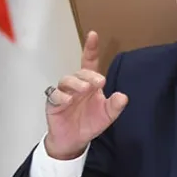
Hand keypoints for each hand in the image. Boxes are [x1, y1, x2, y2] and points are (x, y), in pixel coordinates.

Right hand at [44, 31, 128, 159]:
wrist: (74, 141)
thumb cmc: (89, 123)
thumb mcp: (107, 116)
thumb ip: (115, 106)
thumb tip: (123, 97)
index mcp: (90, 84)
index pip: (90, 63)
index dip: (91, 49)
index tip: (93, 35)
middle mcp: (77, 86)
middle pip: (80, 72)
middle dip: (89, 75)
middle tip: (99, 82)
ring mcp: (64, 93)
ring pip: (66, 80)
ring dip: (75, 83)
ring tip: (84, 89)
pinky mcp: (53, 104)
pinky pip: (54, 96)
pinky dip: (61, 96)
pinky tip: (68, 100)